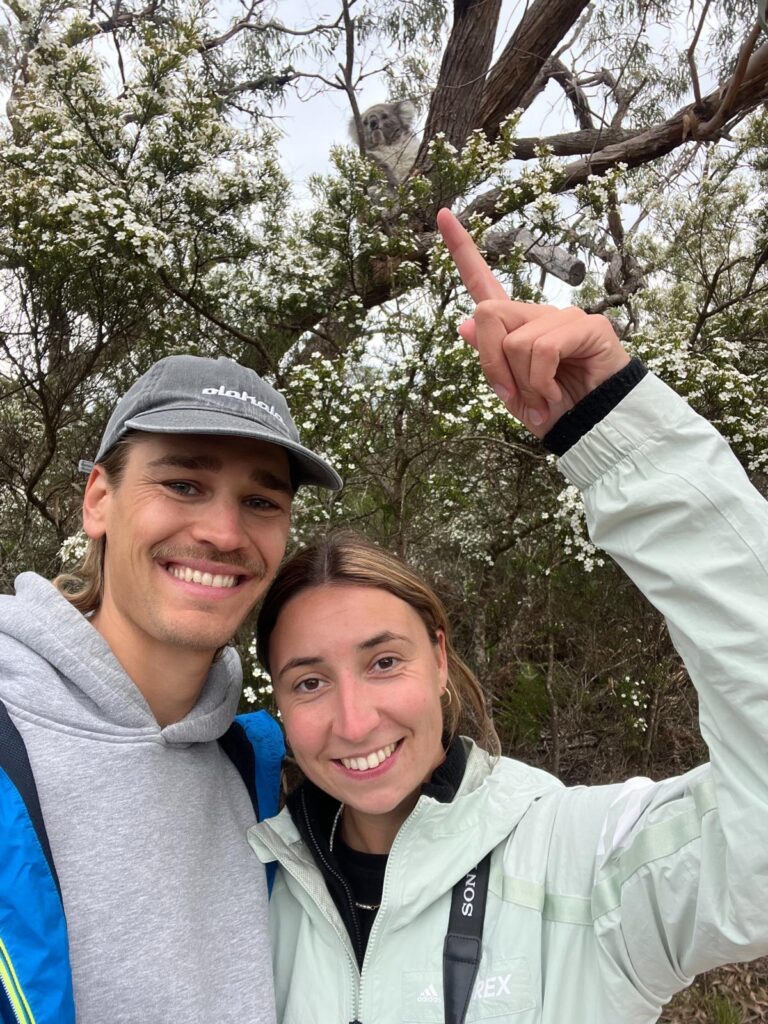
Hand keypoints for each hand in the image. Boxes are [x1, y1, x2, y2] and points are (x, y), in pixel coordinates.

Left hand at [436, 208, 630, 437]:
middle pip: (487, 314)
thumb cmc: (552, 409)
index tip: (441, 215)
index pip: (482, 281)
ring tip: (544, 398)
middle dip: (493, 363)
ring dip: (524, 382)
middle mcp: (537, 314)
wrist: (591, 429)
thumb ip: (489, 357)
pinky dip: (542, 380)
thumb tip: (463, 324)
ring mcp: (564, 315)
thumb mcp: (511, 389)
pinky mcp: (589, 326)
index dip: (462, 249)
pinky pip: (544, 347)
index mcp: (514, 325)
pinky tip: (556, 393)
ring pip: (516, 340)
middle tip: (515, 394)